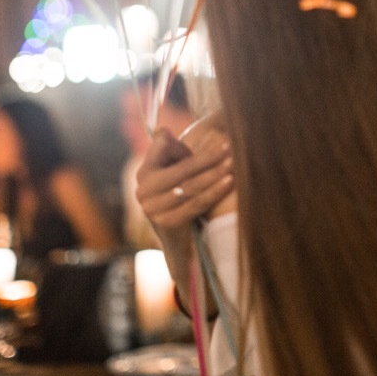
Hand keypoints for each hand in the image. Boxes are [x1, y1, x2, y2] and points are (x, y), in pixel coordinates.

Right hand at [135, 123, 233, 258]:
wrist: (179, 245)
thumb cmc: (182, 202)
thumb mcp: (177, 175)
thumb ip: (175, 153)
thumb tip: (166, 130)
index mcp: (144, 173)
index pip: (162, 147)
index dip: (185, 143)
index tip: (211, 138)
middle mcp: (143, 190)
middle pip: (182, 168)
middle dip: (209, 157)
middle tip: (230, 147)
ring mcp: (152, 208)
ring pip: (191, 185)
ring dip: (215, 173)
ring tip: (233, 163)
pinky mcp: (166, 223)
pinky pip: (196, 203)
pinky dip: (215, 191)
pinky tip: (230, 182)